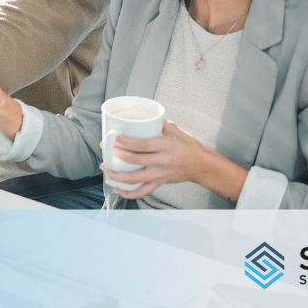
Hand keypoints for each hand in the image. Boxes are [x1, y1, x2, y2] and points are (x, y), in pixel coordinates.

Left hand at [100, 120, 218, 198]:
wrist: (202, 165)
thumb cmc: (188, 146)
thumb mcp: (176, 130)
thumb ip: (160, 122)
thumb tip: (144, 114)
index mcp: (166, 146)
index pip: (142, 144)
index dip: (125, 142)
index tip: (113, 138)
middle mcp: (162, 161)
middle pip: (135, 160)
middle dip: (116, 155)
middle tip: (105, 148)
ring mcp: (160, 174)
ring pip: (135, 179)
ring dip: (117, 175)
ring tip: (105, 168)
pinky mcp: (160, 183)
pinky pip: (142, 191)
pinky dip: (128, 193)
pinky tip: (116, 189)